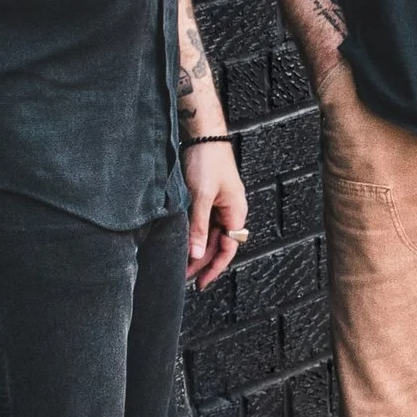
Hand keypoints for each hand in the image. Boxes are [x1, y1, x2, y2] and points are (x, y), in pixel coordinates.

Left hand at [185, 140, 247, 286]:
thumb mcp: (200, 196)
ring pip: (210, 234)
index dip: (214, 268)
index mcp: (236, 212)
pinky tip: (182, 241)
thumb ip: (199, 227)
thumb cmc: (207, 161)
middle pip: (219, 244)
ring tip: (181, 263)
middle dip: (202, 262)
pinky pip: (204, 222)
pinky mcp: (209, 197)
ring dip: (197, 249)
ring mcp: (220, 204)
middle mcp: (231, 211)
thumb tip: (197, 255)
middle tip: (183, 277)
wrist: (203, 133)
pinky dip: (194, 234)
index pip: (227, 249)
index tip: (200, 283)